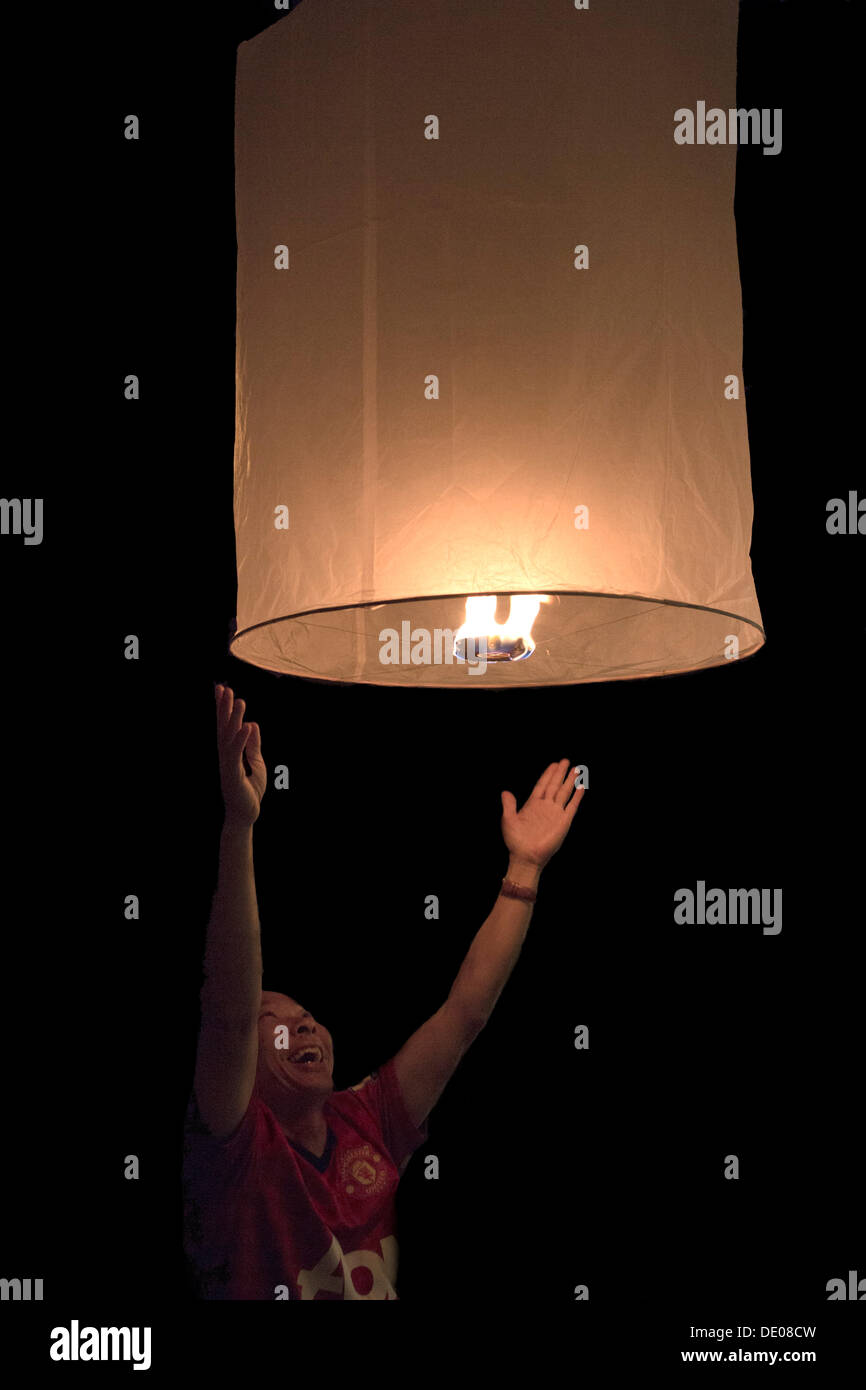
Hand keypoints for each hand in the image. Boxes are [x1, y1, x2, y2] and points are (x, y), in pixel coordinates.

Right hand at [215, 684, 266, 825]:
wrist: (246, 814)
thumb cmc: (249, 789)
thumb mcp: (256, 762)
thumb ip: (253, 744)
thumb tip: (252, 724)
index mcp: (230, 752)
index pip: (226, 726)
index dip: (223, 708)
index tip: (223, 688)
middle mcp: (225, 756)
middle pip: (223, 728)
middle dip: (224, 708)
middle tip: (224, 688)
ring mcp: (227, 765)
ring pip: (229, 738)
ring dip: (233, 719)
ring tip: (240, 701)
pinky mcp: (233, 776)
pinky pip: (236, 755)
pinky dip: (241, 740)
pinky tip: (247, 726)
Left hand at [501, 759, 584, 867]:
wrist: (526, 857)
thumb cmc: (516, 841)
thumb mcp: (508, 820)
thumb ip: (509, 805)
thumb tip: (505, 791)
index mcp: (532, 805)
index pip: (542, 785)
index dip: (548, 774)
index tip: (554, 764)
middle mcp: (545, 807)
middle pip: (554, 786)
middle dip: (560, 773)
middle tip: (566, 761)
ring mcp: (555, 813)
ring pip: (564, 793)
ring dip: (570, 781)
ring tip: (576, 769)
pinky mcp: (564, 822)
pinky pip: (572, 806)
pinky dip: (577, 796)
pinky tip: (581, 787)